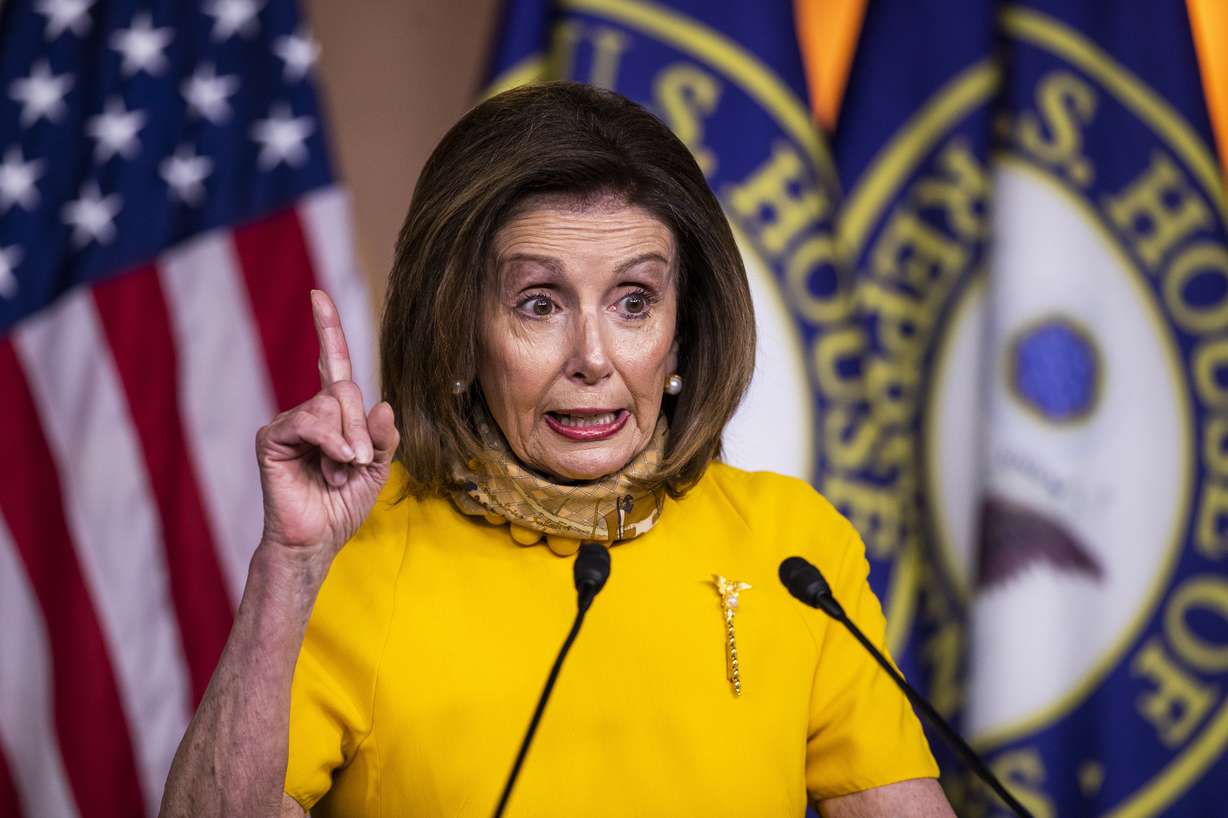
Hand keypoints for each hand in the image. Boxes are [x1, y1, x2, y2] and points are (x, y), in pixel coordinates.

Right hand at [255, 290, 398, 559]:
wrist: (317, 539)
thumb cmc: (343, 505)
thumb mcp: (378, 468)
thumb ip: (384, 436)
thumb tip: (383, 402)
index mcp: (335, 415)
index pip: (331, 362)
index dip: (327, 328)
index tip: (318, 294)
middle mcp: (310, 412)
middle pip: (343, 388)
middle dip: (361, 427)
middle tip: (360, 461)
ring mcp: (289, 422)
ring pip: (330, 404)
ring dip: (348, 440)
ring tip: (341, 471)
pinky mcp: (273, 437)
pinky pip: (309, 421)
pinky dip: (330, 442)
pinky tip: (334, 464)